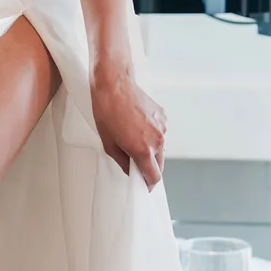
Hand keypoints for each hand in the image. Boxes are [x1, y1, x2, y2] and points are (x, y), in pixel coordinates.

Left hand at [90, 67, 165, 190]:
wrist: (114, 84)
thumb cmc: (107, 111)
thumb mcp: (108, 143)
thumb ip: (122, 161)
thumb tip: (129, 169)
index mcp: (144, 150)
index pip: (154, 176)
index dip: (148, 184)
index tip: (143, 185)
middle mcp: (157, 140)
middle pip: (159, 164)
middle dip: (149, 168)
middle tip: (135, 164)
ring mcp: (162, 127)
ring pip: (160, 148)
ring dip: (151, 149)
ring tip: (133, 139)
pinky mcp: (163, 116)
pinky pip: (159, 132)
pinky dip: (152, 134)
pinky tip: (138, 126)